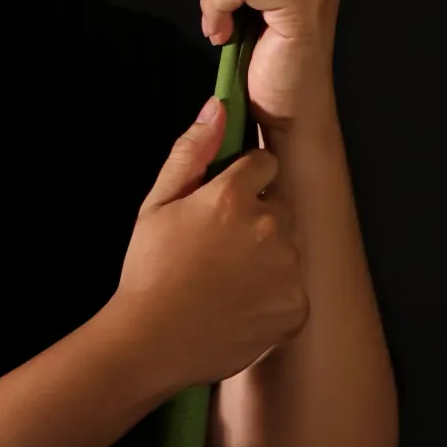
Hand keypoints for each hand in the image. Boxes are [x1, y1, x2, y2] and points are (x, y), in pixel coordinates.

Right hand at [114, 97, 309, 393]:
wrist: (153, 341)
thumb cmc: (150, 269)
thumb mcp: (157, 203)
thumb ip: (192, 151)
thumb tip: (219, 105)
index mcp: (233, 197)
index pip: (264, 163)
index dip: (241, 181)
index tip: (221, 204)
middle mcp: (268, 229)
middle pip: (279, 205)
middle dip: (256, 218)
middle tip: (217, 247)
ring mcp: (287, 271)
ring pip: (288, 246)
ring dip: (267, 255)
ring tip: (225, 278)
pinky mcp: (296, 308)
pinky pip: (294, 287)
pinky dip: (274, 294)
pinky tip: (239, 302)